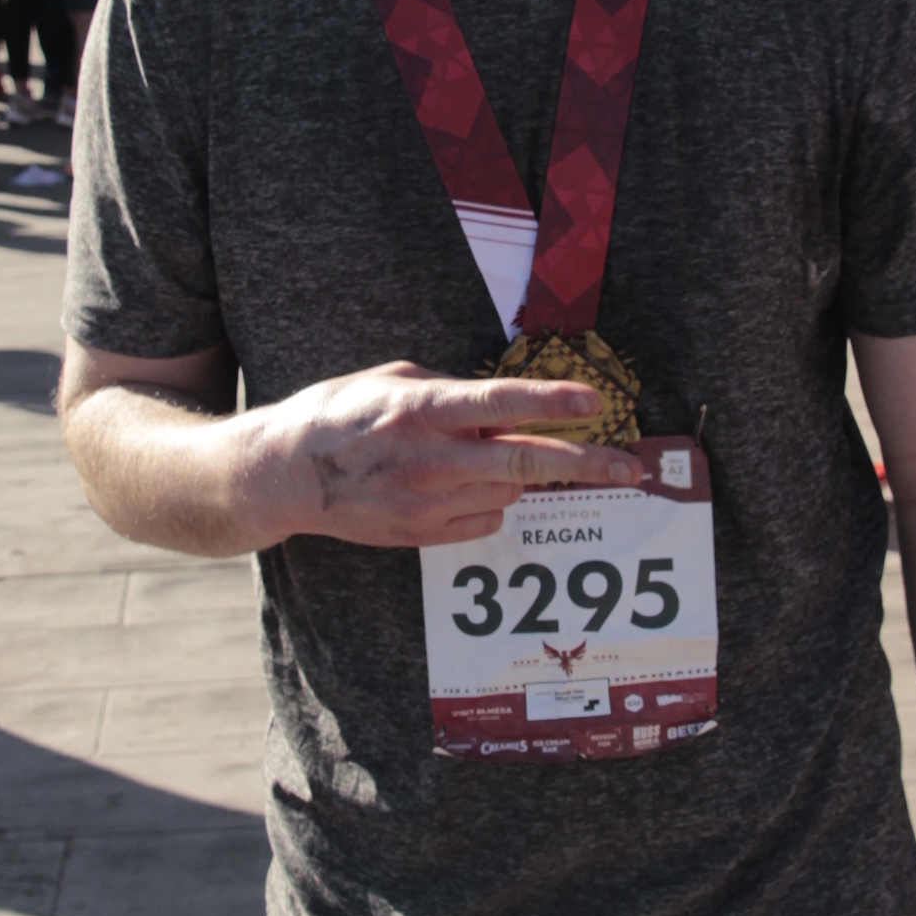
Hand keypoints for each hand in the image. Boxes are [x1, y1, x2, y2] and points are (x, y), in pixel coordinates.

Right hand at [258, 361, 642, 547]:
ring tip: (482, 458)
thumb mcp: (392, 381)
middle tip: (631, 467)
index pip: (502, 404)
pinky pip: (484, 519)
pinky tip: (457, 485)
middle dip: (587, 464)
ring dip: (516, 475)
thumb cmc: (338, 415)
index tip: (595, 401)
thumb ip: (450, 393)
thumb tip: (495, 408)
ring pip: (509, 492)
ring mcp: (430, 503)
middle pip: (527, 464)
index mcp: (424, 410)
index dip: (553, 402)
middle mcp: (433, 459)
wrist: (285, 477)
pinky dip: (488, 500)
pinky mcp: (425, 534)